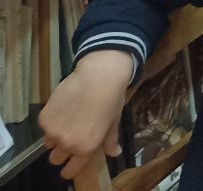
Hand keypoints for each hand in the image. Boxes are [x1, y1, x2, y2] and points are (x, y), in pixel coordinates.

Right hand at [40, 50, 135, 179]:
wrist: (98, 76)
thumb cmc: (111, 100)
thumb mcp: (113, 122)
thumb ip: (109, 141)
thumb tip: (114, 153)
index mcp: (85, 149)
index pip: (70, 171)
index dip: (69, 170)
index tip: (69, 167)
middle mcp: (67, 144)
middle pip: (56, 159)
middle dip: (62, 152)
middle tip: (70, 138)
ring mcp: (53, 132)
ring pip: (49, 143)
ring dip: (55, 137)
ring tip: (68, 120)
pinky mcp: (44, 119)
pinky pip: (45, 127)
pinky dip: (51, 121)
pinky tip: (63, 108)